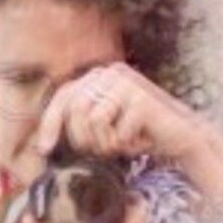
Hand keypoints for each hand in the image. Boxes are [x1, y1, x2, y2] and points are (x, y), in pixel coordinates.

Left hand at [34, 64, 222, 205]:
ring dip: (106, 143)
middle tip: (103, 150)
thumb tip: (40, 141)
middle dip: (83, 138)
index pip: (64, 96)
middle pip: (75, 109)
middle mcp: (110, 72)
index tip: (43, 149)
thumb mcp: (105, 126)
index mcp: (98, 76)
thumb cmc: (140, 134)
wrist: (182, 137)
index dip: (50, 124)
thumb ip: (80, 122)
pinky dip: (126, 145)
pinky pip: (116, 131)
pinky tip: (141, 141)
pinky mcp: (140, 98)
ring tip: (124, 144)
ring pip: (92, 120)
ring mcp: (126, 83)